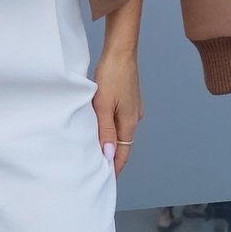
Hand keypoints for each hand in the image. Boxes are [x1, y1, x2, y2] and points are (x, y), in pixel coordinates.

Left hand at [92, 48, 142, 177]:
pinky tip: (101, 128)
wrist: (120, 51)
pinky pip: (119, 120)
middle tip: (97, 170)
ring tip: (96, 152)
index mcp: (129, 122)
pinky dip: (111, 128)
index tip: (105, 180)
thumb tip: (109, 155)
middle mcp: (134, 118)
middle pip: (123, 144)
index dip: (114, 168)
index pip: (122, 153)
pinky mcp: (128, 99)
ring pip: (120, 131)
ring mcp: (132, 108)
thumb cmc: (112, 75)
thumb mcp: (104, 105)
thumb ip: (106, 130)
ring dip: (110, 142)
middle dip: (112, 158)